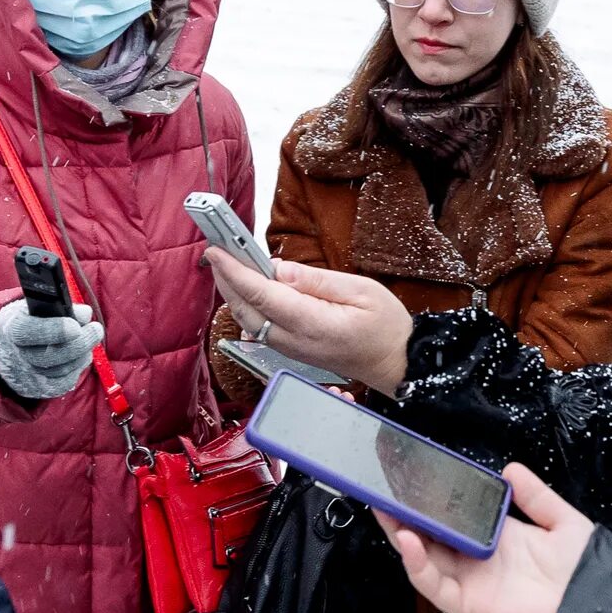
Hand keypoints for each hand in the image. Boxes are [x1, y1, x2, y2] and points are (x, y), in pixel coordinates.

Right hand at [0, 299, 102, 401]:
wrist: (10, 347)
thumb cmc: (30, 320)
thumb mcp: (39, 306)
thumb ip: (62, 307)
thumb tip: (85, 314)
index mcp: (12, 328)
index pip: (28, 331)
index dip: (53, 330)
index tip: (75, 327)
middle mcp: (17, 355)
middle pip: (50, 356)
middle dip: (79, 343)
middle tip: (97, 329)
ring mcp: (27, 374)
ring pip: (61, 369)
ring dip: (82, 354)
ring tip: (91, 338)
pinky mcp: (39, 388)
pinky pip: (64, 383)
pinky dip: (77, 368)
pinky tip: (82, 355)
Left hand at [206, 252, 413, 396]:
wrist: (395, 363)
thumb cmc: (385, 326)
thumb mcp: (362, 291)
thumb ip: (317, 281)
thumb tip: (279, 270)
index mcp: (313, 324)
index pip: (262, 295)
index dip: (235, 272)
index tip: (217, 250)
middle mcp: (294, 341)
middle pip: (246, 309)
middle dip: (226, 279)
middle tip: (215, 249)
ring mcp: (290, 349)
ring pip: (248, 320)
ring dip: (233, 292)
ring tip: (226, 263)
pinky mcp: (290, 349)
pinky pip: (259, 327)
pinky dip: (246, 304)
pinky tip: (247, 286)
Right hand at [376, 464, 593, 612]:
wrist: (596, 612)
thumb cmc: (583, 571)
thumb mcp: (562, 522)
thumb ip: (536, 496)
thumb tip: (509, 469)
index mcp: (497, 539)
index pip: (454, 517)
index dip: (432, 499)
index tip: (413, 476)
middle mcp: (477, 560)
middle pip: (430, 536)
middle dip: (406, 513)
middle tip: (386, 488)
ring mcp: (470, 582)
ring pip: (424, 557)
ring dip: (401, 534)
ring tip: (385, 508)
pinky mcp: (467, 604)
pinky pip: (434, 585)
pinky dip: (416, 564)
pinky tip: (407, 541)